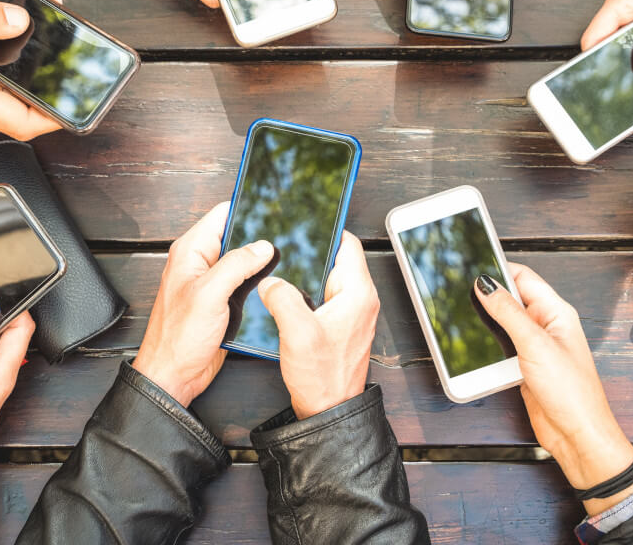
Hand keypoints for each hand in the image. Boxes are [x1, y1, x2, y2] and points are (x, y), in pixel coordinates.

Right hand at [0, 0, 61, 140]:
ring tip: (44, 10)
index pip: (24, 121)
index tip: (80, 99)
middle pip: (27, 96)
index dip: (57, 115)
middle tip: (65, 33)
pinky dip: (13, 44)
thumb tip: (20, 19)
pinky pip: (1, 70)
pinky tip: (17, 15)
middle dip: (51, 66)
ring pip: (15, 80)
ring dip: (33, 49)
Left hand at [132, 203, 274, 406]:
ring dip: (261, 263)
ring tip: (286, 260)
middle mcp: (201, 263)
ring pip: (244, 261)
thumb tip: (263, 246)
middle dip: (259, 237)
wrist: (175, 375)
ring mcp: (212, 283)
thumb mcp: (209, 294)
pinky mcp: (223, 302)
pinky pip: (245, 284)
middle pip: (237, 236)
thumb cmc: (179, 337)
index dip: (246, 207)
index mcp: (191, 251)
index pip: (222, 215)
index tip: (272, 204)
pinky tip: (274, 284)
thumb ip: (236, 265)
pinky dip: (259, 283)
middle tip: (287, 237)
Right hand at [258, 232, 379, 418]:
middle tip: (286, 245)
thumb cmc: (322, 377)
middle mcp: (361, 300)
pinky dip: (309, 292)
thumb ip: (282, 298)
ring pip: (330, 278)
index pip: (348, 244)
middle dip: (313, 251)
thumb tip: (270, 280)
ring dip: (309, 274)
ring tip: (283, 270)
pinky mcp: (342, 325)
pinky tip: (288, 296)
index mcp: (358, 293)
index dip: (327, 229)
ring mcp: (353, 313)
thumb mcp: (297, 332)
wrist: (329, 411)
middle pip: (338, 259)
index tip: (306, 221)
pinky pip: (326, 296)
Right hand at [473, 265, 632, 503]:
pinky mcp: (525, 367)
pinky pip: (502, 348)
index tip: (472, 267)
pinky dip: (488, 346)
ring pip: (504, 324)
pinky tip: (476, 348)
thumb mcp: (535, 344)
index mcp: (556, 312)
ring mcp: (536, 347)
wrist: (577, 435)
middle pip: (512, 299)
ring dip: (486, 324)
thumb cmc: (571, 392)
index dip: (498, 269)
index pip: (524, 277)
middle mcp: (547, 326)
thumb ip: (508, 312)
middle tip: (460, 293)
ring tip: (464, 320)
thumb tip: (486, 284)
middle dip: (488, 296)